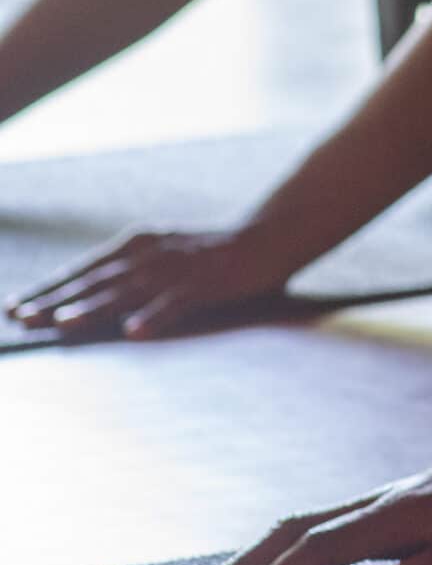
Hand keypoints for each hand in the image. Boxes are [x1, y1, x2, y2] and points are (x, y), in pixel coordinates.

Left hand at [8, 227, 292, 338]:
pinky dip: (153, 316)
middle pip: (96, 280)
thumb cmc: (218, 251)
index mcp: (138, 244)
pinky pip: (176, 302)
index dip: (49, 289)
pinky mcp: (208, 282)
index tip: (15, 307)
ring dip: (92, 307)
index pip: (84, 270)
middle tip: (19, 318)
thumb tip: (98, 294)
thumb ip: (136, 271)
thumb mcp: (168, 253)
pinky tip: (133, 332)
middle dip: (55, 300)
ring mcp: (179, 267)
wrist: (273, 233)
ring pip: (127, 291)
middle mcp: (151, 252)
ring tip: (61, 324)